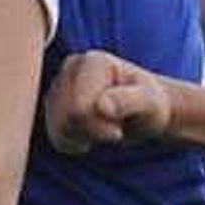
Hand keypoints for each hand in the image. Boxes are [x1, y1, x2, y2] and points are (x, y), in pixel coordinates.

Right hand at [43, 50, 173, 152]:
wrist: (144, 111)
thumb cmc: (150, 104)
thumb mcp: (150, 103)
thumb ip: (128, 101)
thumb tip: (102, 105)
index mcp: (93, 62)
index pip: (78, 108)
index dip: (98, 128)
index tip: (119, 130)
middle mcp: (71, 66)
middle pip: (65, 118)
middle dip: (90, 133)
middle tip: (113, 130)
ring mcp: (59, 84)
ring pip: (57, 127)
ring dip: (83, 138)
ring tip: (103, 129)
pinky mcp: (54, 103)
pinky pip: (54, 134)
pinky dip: (72, 142)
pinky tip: (90, 135)